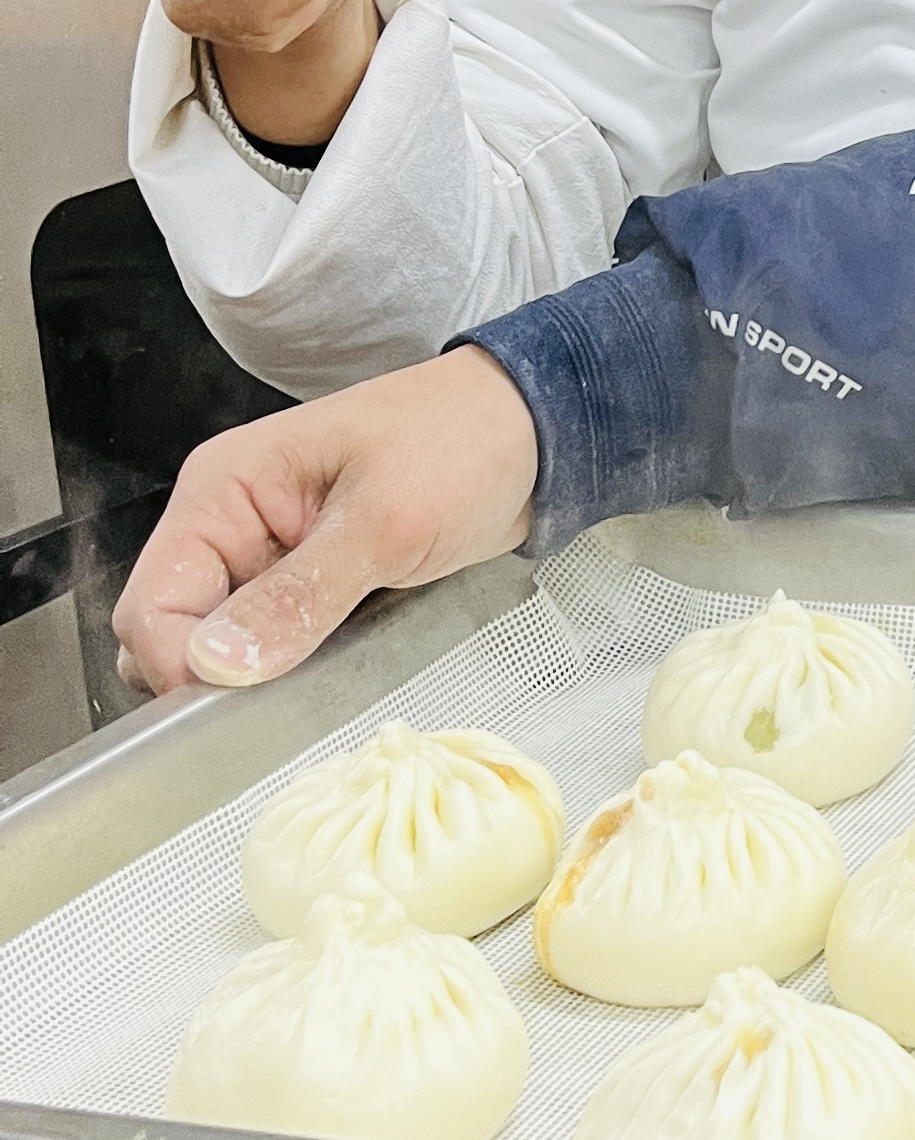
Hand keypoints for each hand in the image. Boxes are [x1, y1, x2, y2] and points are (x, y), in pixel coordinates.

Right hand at [112, 352, 540, 698]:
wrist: (537, 432)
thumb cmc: (465, 443)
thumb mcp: (386, 522)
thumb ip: (298, 598)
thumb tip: (216, 665)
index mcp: (224, 488)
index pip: (152, 602)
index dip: (179, 665)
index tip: (233, 707)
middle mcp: (232, 520)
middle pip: (171, 630)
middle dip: (211, 676)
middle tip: (286, 693)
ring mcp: (269, 553)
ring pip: (220, 645)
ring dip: (257, 673)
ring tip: (327, 667)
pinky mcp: (309, 580)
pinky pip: (272, 641)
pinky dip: (292, 664)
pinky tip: (339, 661)